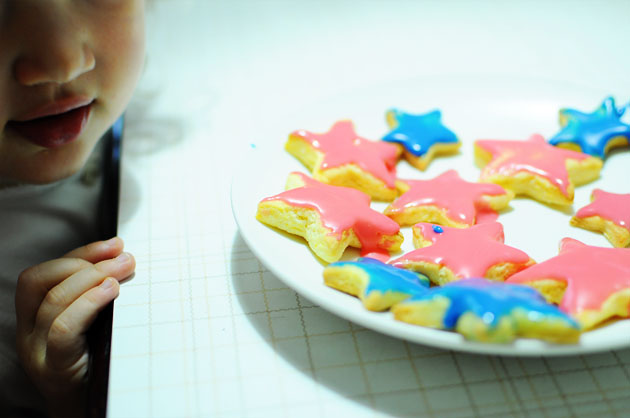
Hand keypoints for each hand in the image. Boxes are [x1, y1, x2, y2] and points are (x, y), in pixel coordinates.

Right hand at [15, 237, 134, 416]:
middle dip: (86, 261)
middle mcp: (28, 332)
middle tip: (125, 258)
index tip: (115, 244)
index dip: (80, 253)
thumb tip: (125, 259)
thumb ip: (98, 296)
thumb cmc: (96, 364)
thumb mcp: (92, 325)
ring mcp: (37, 351)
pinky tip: (111, 291)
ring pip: (53, 301)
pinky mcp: (54, 369)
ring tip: (124, 269)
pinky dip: (88, 303)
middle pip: (40, 280)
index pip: (46, 273)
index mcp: (34, 317)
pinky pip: (63, 330)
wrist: (88, 412)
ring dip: (93, 277)